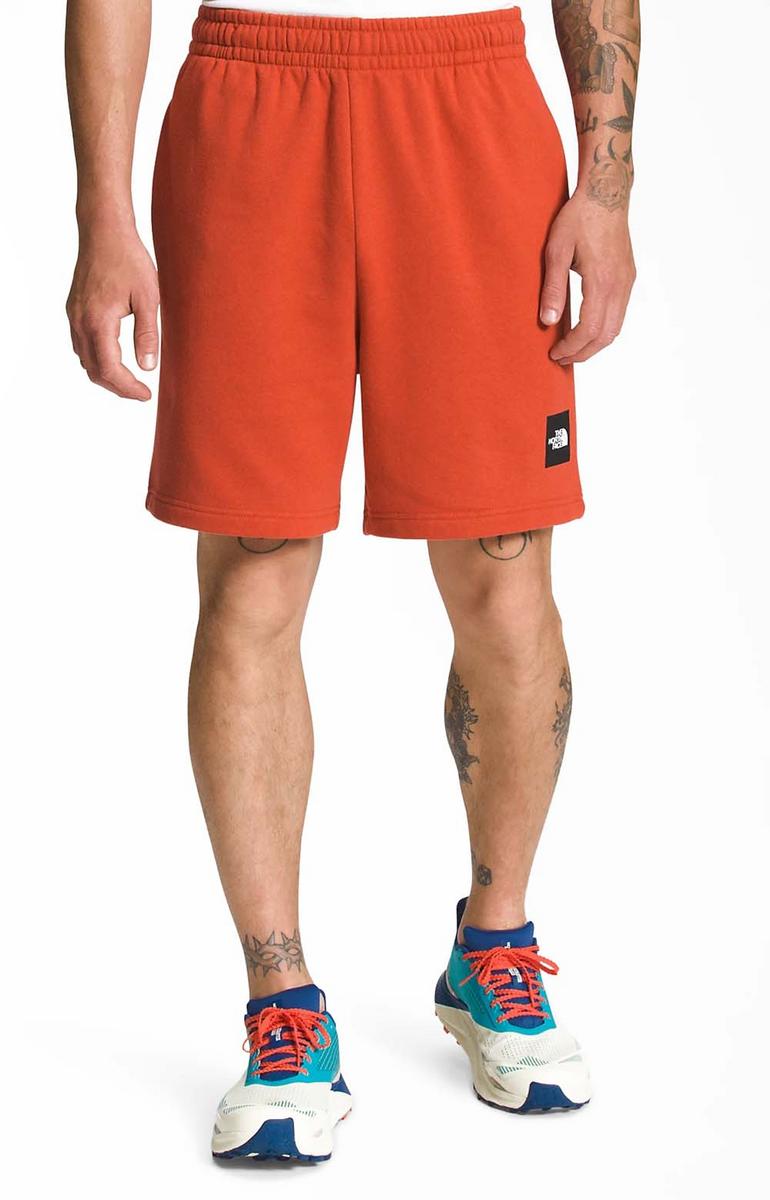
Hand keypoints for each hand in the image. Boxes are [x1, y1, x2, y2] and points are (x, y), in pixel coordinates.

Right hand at [67, 226, 158, 400]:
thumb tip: (148, 367)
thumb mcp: (148, 298)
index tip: (146, 394)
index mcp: (98, 321)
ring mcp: (73, 316)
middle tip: (140, 392)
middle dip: (117, 387)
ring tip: (130, 379)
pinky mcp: (73, 309)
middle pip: (94, 370)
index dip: (127, 388)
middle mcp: (80, 321)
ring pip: (85, 359)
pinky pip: (80, 345)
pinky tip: (114, 357)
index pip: (109, 369)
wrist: (103, 231)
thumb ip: (148, 335)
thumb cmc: (128, 259)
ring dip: (105, 374)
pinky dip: (96, 358)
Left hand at [539, 193, 635, 366]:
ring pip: (616, 327)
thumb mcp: (556, 251)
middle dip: (583, 352)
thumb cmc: (578, 218)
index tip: (554, 353)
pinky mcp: (628, 277)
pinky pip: (619, 313)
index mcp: (601, 281)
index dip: (571, 347)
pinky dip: (604, 328)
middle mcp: (619, 285)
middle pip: (606, 336)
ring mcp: (627, 281)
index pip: (589, 329)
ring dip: (595, 343)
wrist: (607, 193)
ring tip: (572, 347)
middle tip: (561, 358)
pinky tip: (586, 327)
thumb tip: (547, 321)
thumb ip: (552, 288)